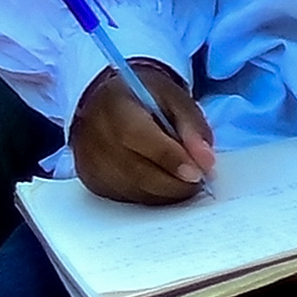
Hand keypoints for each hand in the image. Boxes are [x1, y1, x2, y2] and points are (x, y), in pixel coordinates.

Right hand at [69, 60, 214, 204]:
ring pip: (134, 190)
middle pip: (137, 171)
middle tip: (200, 180)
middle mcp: (93, 136)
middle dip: (176, 182)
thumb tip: (206, 162)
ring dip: (166, 191)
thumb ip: (192, 127)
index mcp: (114, 106)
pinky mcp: (92, 181)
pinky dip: (152, 196)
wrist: (107, 102)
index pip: (137, 136)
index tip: (199, 173)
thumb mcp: (174, 99)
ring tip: (183, 179)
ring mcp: (90, 162)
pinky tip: (162, 181)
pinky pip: (128, 198)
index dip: (170, 158)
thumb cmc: (144, 98)